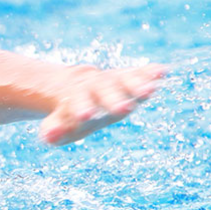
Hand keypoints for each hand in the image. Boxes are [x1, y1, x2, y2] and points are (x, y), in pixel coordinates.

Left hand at [39, 64, 164, 145]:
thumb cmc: (69, 112)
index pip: (78, 102)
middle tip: (124, 110)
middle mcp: (97, 85)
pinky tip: (163, 72)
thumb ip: (53, 129)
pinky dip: (150, 73)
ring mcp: (114, 80)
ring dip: (138, 85)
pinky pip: (141, 73)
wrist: (76, 84)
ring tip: (151, 91)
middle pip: (105, 91)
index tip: (84, 116)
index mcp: (77, 96)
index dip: (81, 108)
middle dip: (114, 100)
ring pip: (125, 80)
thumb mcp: (59, 122)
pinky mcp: (130, 77)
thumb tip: (48, 137)